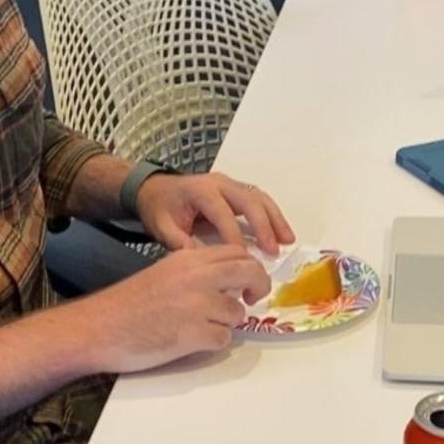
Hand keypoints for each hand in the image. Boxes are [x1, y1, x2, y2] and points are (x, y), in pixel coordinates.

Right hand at [75, 246, 270, 371]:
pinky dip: (213, 343)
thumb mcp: (164, 274)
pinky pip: (223, 339)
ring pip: (238, 312)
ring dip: (227, 323)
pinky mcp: (193, 334)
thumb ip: (196, 273)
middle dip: (258, 287)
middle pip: (249, 272)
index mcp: (188, 259)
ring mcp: (196, 305)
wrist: (99, 328)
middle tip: (250, 299)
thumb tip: (228, 283)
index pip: (237, 253)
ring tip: (202, 327)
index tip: (246, 282)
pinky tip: (191, 341)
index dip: (251, 267)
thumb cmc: (127, 304)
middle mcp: (196, 277)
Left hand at [135, 172, 294, 256]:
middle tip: (273, 251)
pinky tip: (282, 234)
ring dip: (275, 219)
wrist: (156, 189)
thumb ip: (177, 241)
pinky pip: (259, 200)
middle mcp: (219, 183)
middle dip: (263, 226)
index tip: (245, 259)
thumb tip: (198, 259)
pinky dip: (273, 216)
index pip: (222, 214)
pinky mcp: (237, 190)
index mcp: (200, 191)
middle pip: (249, 201)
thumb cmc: (160, 208)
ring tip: (288, 241)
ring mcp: (230, 184)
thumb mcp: (162, 226)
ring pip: (259, 198)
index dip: (235, 236)